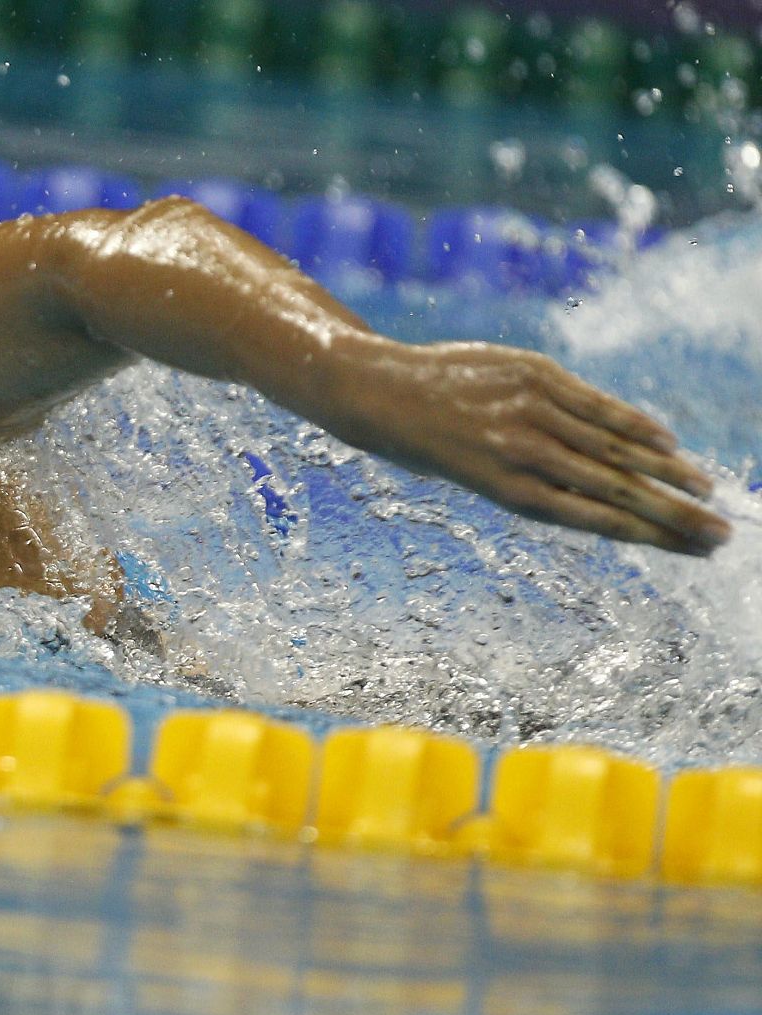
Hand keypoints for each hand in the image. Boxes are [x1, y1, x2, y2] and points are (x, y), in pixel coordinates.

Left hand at [336, 340, 731, 555]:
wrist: (380, 393)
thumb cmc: (429, 441)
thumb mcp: (476, 474)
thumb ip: (535, 480)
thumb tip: (600, 489)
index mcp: (509, 492)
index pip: (596, 520)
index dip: (647, 537)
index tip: (691, 552)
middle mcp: (524, 456)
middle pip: (616, 490)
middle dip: (672, 515)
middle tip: (721, 536)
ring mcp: (531, 413)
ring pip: (613, 448)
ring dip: (667, 473)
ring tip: (707, 494)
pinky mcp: (534, 376)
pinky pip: (594, 403)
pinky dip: (634, 424)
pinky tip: (667, 444)